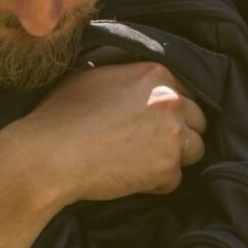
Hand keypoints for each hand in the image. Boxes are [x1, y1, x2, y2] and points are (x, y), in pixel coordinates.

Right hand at [13, 59, 205, 212]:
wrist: (50, 155)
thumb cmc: (62, 114)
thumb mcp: (91, 73)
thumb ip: (122, 69)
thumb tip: (128, 63)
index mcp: (156, 73)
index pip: (186, 91)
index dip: (170, 109)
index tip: (154, 121)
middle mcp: (171, 100)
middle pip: (197, 119)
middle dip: (178, 132)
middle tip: (148, 143)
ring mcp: (172, 135)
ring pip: (195, 149)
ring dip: (174, 157)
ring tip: (141, 161)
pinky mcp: (167, 168)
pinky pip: (175, 180)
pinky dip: (157, 183)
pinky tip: (129, 177)